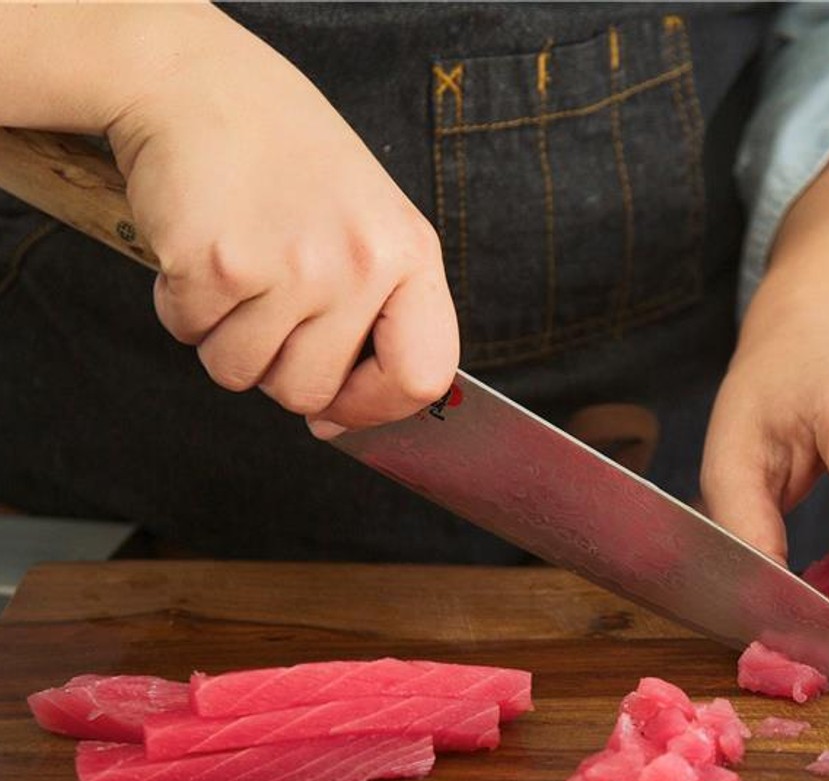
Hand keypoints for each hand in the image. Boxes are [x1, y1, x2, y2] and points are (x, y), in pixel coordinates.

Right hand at [105, 6, 456, 433]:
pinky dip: (181, 304)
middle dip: (278, 369)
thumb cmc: (290, 160)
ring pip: (242, 374)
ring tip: (238, 270)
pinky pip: (188, 334)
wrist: (199, 84)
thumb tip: (335, 422)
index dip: (376, 408)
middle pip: (311, 392)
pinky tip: (200, 249)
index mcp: (410, 256)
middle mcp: (359, 264)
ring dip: (225, 337)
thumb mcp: (370, 225)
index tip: (342, 405)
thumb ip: (375, 318)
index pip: (422, 378)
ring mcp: (290, 265)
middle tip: (269, 306)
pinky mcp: (215, 263)